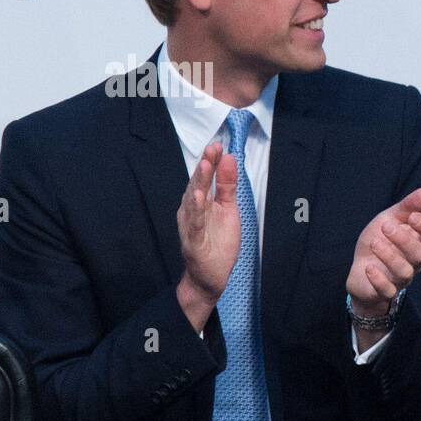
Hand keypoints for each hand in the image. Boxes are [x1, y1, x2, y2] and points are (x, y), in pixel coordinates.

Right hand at [176, 142, 240, 328]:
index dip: (211, 161)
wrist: (210, 276)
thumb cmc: (218, 242)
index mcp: (202, 202)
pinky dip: (196, 211)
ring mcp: (191, 225)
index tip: (219, 144)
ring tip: (205, 166)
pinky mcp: (193, 241)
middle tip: (212, 148)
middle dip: (205, 167)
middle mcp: (192, 210)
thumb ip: (228, 186)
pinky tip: (199, 198)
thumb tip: (230, 159)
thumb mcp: (229, 210)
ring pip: (194, 201)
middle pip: (198, 185)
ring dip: (199, 183)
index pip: (206, 178)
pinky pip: (194, 224)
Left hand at [347, 187, 420, 316]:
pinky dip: (378, 279)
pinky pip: (388, 290)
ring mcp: (400, 278)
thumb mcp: (390, 219)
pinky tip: (369, 267)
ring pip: (405, 272)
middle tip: (385, 226)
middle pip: (420, 254)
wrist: (359, 269)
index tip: (413, 217)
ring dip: (389, 256)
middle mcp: (414, 262)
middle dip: (404, 240)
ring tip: (374, 243)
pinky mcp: (385, 291)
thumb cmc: (380, 241)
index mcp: (419, 242)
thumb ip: (407, 207)